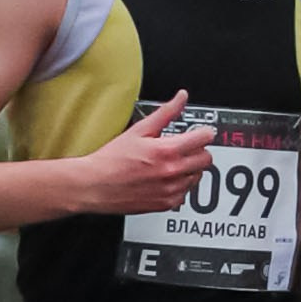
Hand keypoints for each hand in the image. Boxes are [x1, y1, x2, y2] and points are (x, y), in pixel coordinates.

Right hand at [80, 89, 212, 215]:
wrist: (95, 186)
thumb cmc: (111, 160)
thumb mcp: (139, 130)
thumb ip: (166, 112)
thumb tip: (181, 98)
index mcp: (167, 150)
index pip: (205, 138)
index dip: (203, 132)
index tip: (200, 132)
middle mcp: (172, 171)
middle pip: (206, 159)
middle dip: (198, 150)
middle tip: (185, 148)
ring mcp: (170, 190)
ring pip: (197, 176)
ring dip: (190, 168)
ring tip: (171, 163)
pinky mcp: (165, 204)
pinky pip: (185, 193)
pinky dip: (180, 185)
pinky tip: (165, 178)